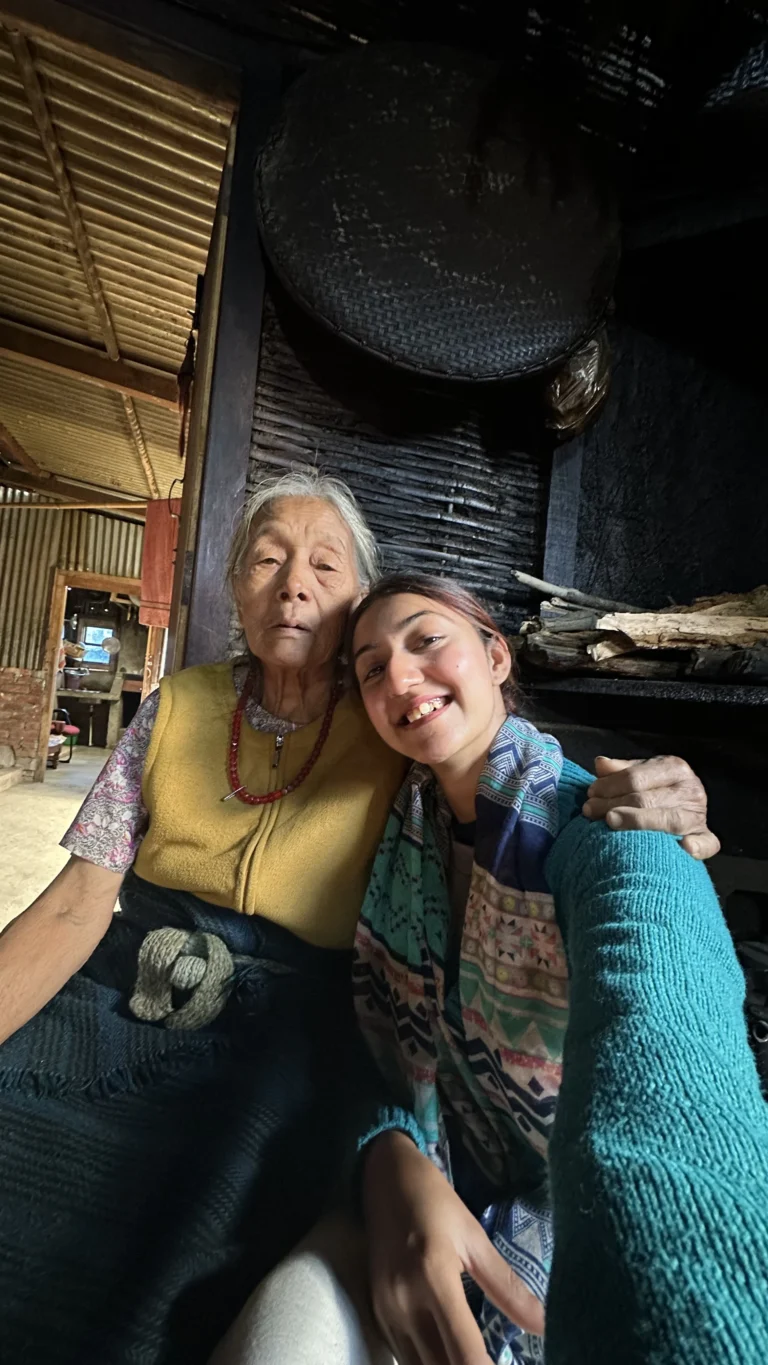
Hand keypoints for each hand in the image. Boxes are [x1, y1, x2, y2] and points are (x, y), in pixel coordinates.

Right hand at [362, 1132, 543, 1364]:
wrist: (382, 1177)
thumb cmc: (434, 1201)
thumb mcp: (474, 1237)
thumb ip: (507, 1287)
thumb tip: (543, 1325)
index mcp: (434, 1278)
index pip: (464, 1354)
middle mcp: (405, 1303)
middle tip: (493, 1363)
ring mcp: (386, 1311)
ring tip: (473, 1360)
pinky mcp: (377, 1313)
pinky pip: (405, 1357)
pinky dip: (429, 1363)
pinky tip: (448, 1354)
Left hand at [581, 755, 719, 859]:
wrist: (687, 807)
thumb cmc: (656, 789)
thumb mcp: (641, 773)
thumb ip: (621, 771)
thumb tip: (601, 764)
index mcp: (675, 768)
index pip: (636, 777)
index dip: (609, 786)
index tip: (590, 793)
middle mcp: (690, 789)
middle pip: (645, 799)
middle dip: (612, 805)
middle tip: (590, 810)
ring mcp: (699, 815)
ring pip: (666, 819)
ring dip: (635, 823)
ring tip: (609, 823)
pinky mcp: (706, 837)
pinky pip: (706, 844)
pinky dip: (697, 847)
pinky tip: (683, 848)